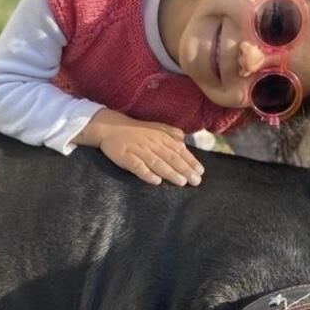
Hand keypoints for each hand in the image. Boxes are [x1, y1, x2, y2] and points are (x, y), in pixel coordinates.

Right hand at [79, 109, 203, 186]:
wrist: (109, 127)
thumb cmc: (135, 130)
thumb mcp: (154, 128)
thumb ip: (170, 134)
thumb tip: (184, 141)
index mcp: (160, 138)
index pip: (178, 151)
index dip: (190, 161)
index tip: (200, 172)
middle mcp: (152, 144)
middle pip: (171, 158)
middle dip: (185, 170)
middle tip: (196, 181)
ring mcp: (138, 150)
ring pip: (157, 163)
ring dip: (170, 173)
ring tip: (181, 182)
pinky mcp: (125, 157)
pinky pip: (137, 166)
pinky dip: (146, 173)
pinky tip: (155, 181)